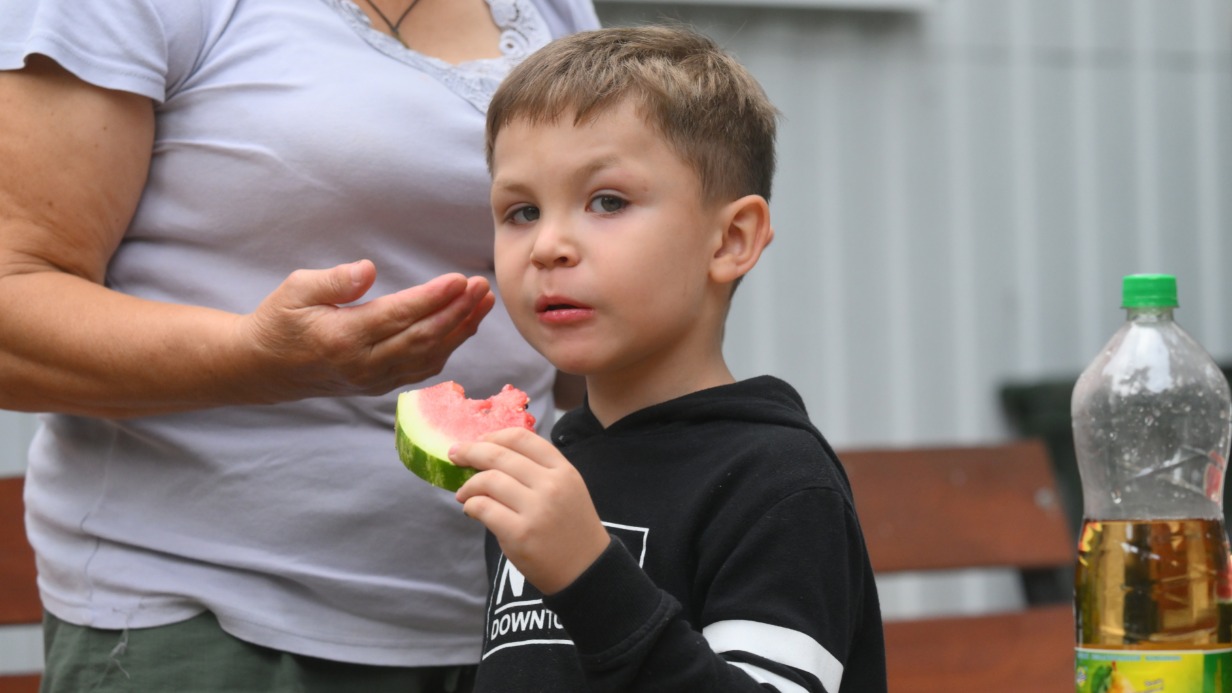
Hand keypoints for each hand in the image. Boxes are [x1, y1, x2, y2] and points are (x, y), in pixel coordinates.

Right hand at [241, 259, 495, 399]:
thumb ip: (334, 280)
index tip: (460, 280)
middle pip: (423, 338)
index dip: (434, 298)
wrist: (264, 368)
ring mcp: (374, 380)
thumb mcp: (295, 290)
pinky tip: (464, 325)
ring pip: (429, 356)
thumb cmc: (280, 321)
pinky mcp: (380, 386)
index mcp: (343, 338)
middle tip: (482, 286)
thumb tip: (368, 269)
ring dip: (461, 329)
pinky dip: (448, 347)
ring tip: (484, 302)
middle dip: (458, 311)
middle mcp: (363, 364)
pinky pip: (423, 368)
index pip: (399, 316)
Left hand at [452, 427, 609, 594]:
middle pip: (499, 456)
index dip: (494, 436)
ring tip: (464, 493)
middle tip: (455, 455)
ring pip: (488, 481)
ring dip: (468, 485)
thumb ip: (538, 470)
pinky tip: (471, 510)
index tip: (478, 441)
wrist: (586, 570)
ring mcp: (536, 510)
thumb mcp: (567, 489)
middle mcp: (551, 485)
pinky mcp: (519, 534)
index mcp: (563, 470)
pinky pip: (483, 509)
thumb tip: (491, 456)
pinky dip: (471, 506)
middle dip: (470, 452)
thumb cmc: (571, 528)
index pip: (522, 438)